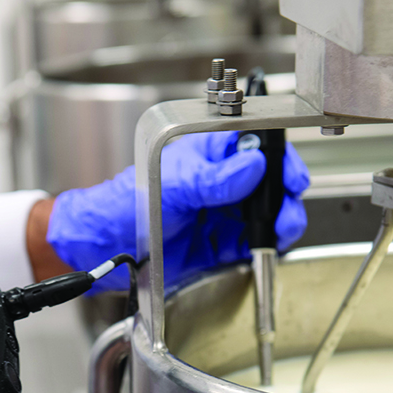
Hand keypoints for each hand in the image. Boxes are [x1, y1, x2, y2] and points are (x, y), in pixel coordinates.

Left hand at [45, 131, 309, 290]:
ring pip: (267, 213)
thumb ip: (212, 178)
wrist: (103, 248)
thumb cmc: (122, 204)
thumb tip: (253, 166)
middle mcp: (219, 181)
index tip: (288, 173)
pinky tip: (267, 248)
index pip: (254, 144)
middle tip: (288, 205)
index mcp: (206, 153)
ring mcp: (221, 213)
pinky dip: (267, 247)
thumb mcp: (170, 186)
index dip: (277, 157)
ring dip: (282, 221)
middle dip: (286, 192)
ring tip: (280, 230)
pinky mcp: (219, 244)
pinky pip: (253, 243)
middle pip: (269, 181)